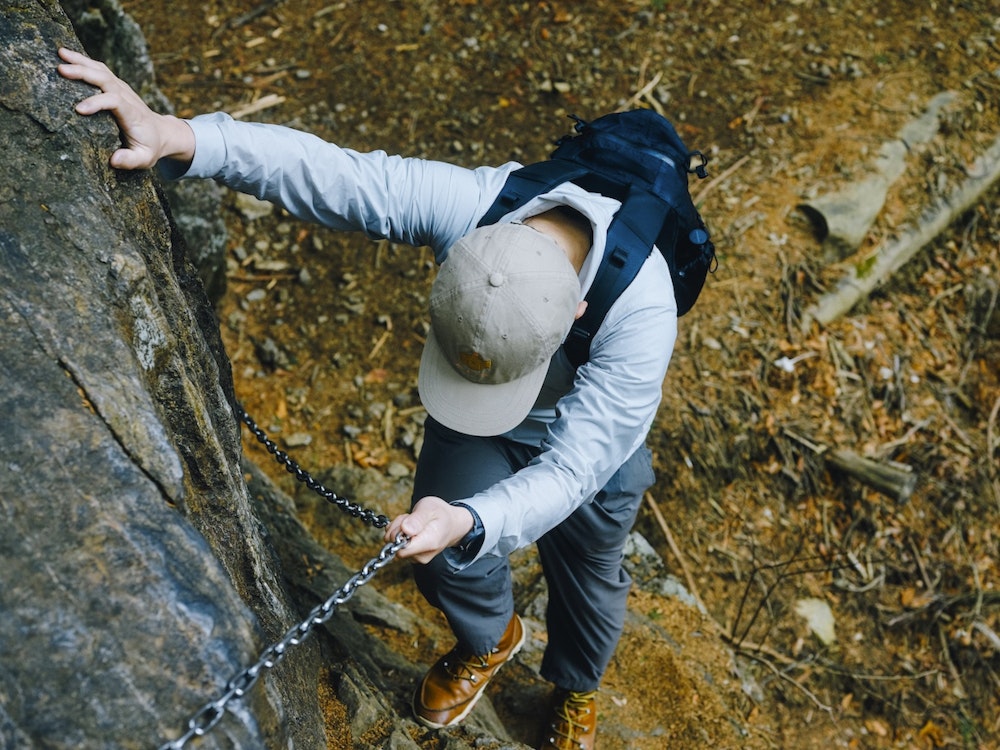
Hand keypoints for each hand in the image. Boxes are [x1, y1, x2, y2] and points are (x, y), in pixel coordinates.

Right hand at [57, 47, 194, 169]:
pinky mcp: (117, 86)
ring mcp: (122, 89)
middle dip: (84, 74)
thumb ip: (131, 160)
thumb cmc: (149, 147)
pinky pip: (100, 70)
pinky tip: (67, 55)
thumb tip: (114, 160)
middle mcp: (127, 98)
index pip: (116, 102)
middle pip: (106, 80)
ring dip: (81, 61)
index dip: (98, 103)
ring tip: (60, 53)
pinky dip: (84, 61)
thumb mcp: (144, 159)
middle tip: (61, 70)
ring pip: (102, 71)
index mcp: (133, 114)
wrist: (161, 133)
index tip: (79, 109)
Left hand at [384, 496, 474, 563]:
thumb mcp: (430, 508)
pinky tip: (411, 527)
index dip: (397, 535)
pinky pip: (397, 546)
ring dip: (399, 530)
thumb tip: (405, 530)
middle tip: (410, 518)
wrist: (452, 524)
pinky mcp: (413, 556)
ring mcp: (418, 557)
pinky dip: (400, 534)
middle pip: (396, 547)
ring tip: (412, 521)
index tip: (406, 522)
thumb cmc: (441, 514)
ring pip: (395, 545)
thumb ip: (417, 519)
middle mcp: (423, 555)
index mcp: (429, 543)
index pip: (401, 550)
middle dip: (397, 529)